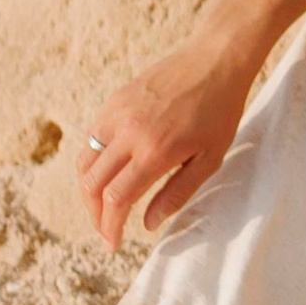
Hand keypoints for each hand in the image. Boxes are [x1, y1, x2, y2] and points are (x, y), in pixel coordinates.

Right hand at [77, 35, 259, 245]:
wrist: (216, 59)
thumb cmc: (221, 111)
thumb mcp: (210, 159)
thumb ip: (177, 193)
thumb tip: (146, 223)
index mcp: (154, 151)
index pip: (116, 199)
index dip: (109, 227)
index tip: (113, 245)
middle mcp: (129, 132)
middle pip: (92, 185)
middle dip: (95, 215)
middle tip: (106, 230)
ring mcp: (117, 113)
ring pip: (85, 161)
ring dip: (88, 190)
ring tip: (103, 206)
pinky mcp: (115, 100)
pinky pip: (92, 138)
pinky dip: (93, 161)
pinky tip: (109, 172)